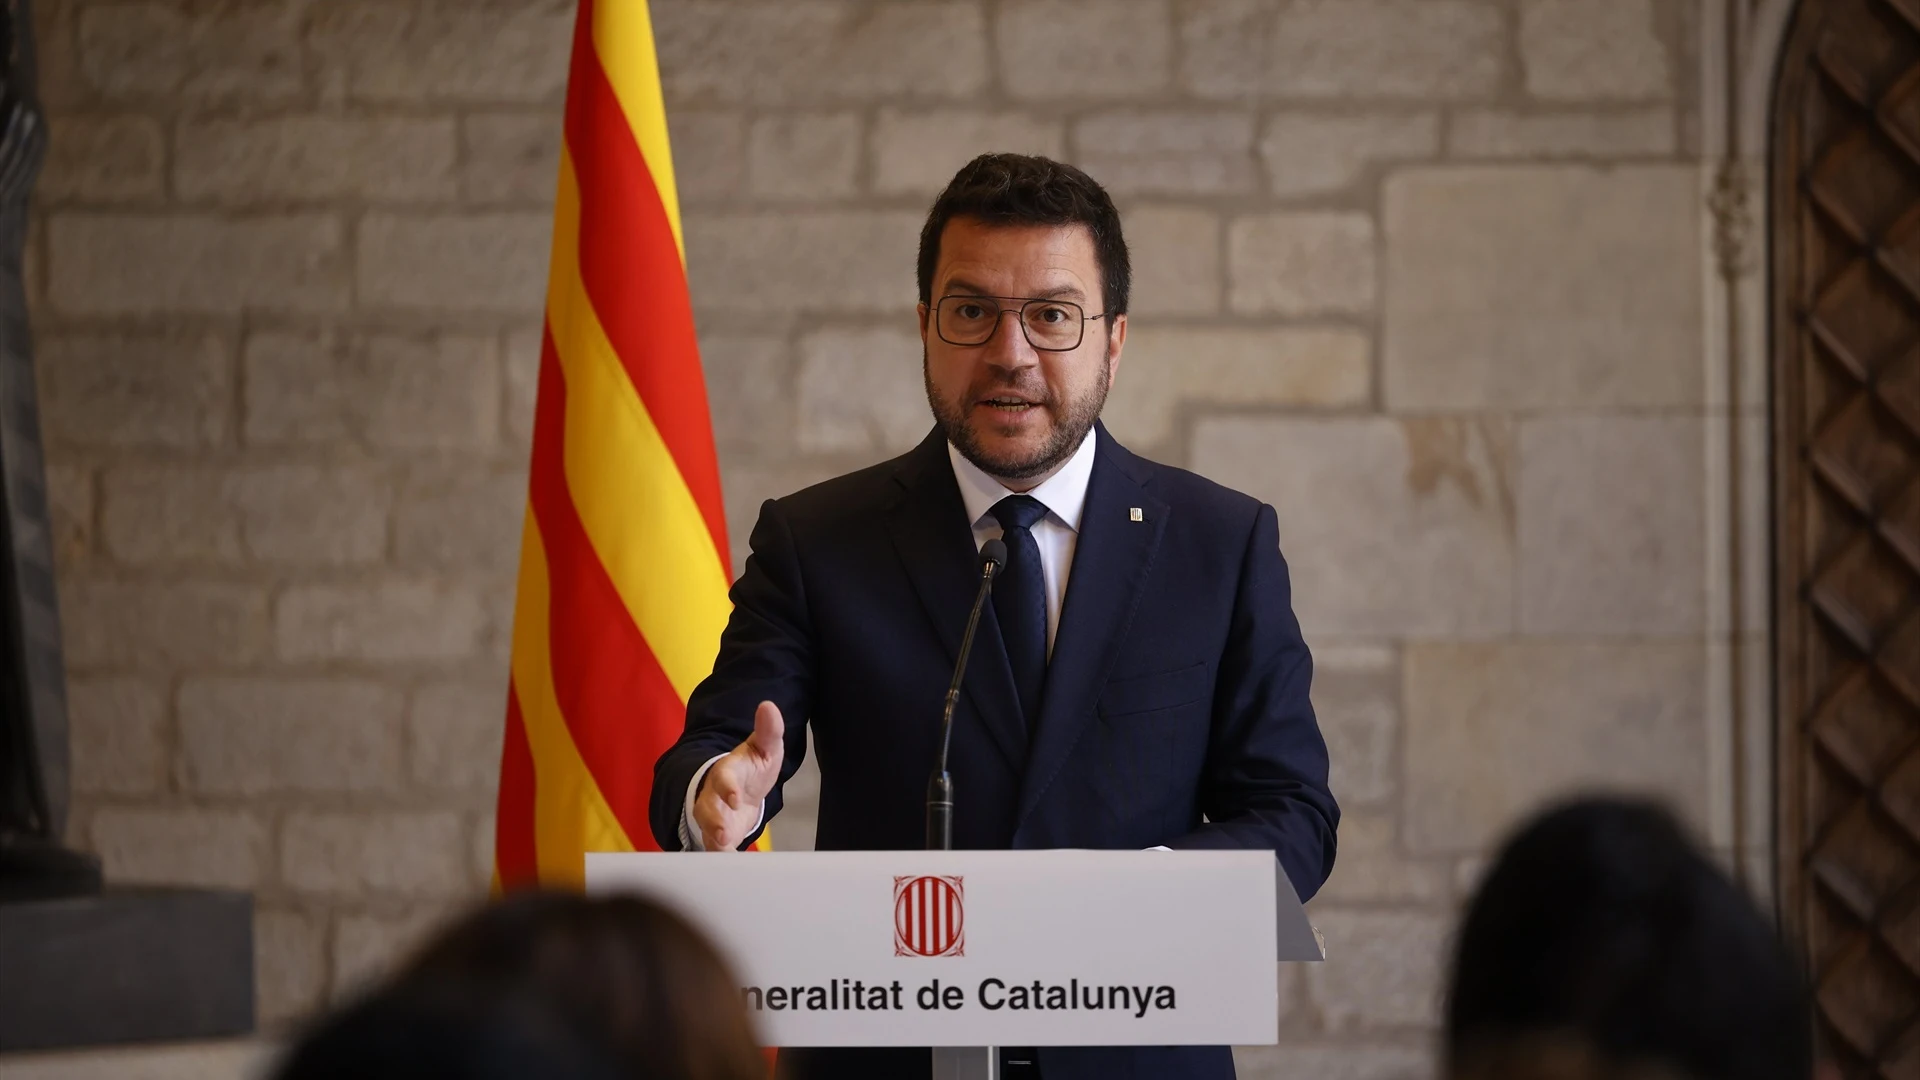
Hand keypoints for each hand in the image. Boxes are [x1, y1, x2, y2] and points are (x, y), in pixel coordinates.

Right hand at [692, 700, 783, 850]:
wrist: (741, 791)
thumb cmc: (753, 768)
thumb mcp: (764, 748)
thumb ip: (768, 731)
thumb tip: (769, 706)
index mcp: (727, 772)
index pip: (724, 777)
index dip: (727, 787)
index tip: (735, 797)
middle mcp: (714, 796)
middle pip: (707, 808)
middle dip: (713, 821)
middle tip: (722, 834)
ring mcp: (713, 817)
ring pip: (706, 831)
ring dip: (713, 842)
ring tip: (723, 851)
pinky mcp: (717, 837)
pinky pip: (714, 850)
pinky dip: (720, 858)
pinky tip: (730, 868)